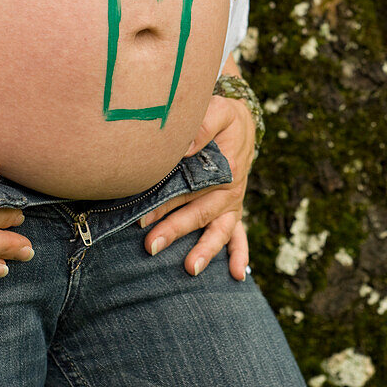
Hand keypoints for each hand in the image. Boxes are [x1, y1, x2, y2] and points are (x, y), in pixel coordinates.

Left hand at [137, 95, 255, 280]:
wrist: (242, 122)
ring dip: (205, 249)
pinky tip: (236, 275)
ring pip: (219, 230)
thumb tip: (181, 148)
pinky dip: (239, 254)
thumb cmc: (225, 117)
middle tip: (151, 245)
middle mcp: (229, 188)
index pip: (191, 188)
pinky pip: (239, 234)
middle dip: (176, 230)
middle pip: (200, 212)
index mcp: (224, 166)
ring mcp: (232, 202)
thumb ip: (203, 127)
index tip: (144, 217)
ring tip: (190, 268)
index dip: (167, 203)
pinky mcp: (233, 209)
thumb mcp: (219, 112)